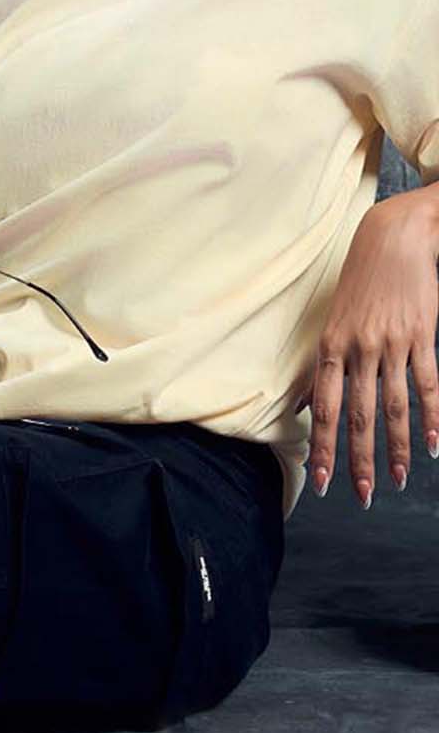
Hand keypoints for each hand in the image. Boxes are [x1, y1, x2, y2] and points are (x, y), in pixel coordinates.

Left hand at [302, 193, 438, 505]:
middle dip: (358, 459)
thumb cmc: (360, 281)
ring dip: (397, 448)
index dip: (323, 445)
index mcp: (331, 345)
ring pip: (394, 406)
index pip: (325, 407)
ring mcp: (392, 342)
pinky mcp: (421, 335)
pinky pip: (427, 384)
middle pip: (358, 415)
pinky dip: (432, 417)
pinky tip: (434, 445)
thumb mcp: (332, 320)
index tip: (320, 478)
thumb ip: (323, 365)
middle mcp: (359, 348)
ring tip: (399, 480)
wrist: (393, 237)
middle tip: (361, 495)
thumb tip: (306, 403)